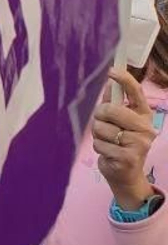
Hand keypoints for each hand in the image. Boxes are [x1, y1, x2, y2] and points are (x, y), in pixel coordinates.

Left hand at [93, 67, 160, 209]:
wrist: (125, 173)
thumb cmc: (119, 142)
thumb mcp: (117, 121)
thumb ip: (114, 102)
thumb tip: (110, 82)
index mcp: (144, 116)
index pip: (137, 93)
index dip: (124, 80)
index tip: (112, 71)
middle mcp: (146, 128)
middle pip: (111, 109)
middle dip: (100, 115)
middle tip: (103, 123)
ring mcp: (139, 144)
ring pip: (101, 127)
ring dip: (98, 135)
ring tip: (108, 142)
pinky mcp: (128, 157)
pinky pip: (100, 144)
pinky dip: (99, 148)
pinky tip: (109, 153)